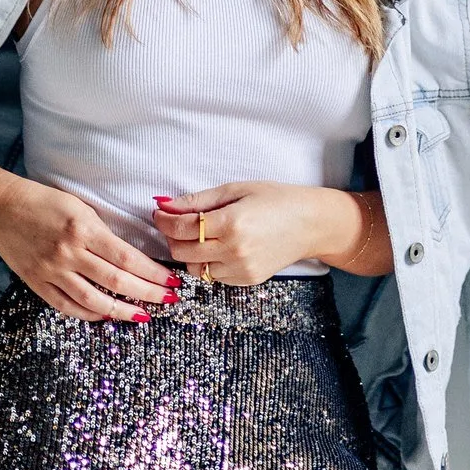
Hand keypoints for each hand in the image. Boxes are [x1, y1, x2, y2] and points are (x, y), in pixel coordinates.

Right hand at [0, 156, 179, 322]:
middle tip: (168, 300)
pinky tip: (106, 314)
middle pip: (117, 282)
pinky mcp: (36, 283)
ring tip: (143, 315)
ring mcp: (51, 271)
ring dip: (123, 311)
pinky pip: (67, 306)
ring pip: (94, 301)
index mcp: (83, 229)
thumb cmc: (42, 200)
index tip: (172, 280)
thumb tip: (131, 258)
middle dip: (148, 294)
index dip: (153, 274)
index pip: (127, 259)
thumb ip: (102, 232)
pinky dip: (90, 314)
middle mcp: (69, 252)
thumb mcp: (79, 207)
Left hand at [152, 181, 372, 282]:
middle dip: (172, 236)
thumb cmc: (275, 199)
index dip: (164, 220)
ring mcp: (241, 269)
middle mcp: (235, 249)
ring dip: (187, 252)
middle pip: (183, 250)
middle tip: (174, 222)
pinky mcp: (247, 281)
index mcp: (231, 222)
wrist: (311, 224)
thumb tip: (165, 205)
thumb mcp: (236, 189)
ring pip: (195, 268)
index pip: (182, 227)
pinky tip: (215, 248)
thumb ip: (198, 200)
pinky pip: (213, 277)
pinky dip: (207, 263)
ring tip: (195, 236)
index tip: (159, 212)